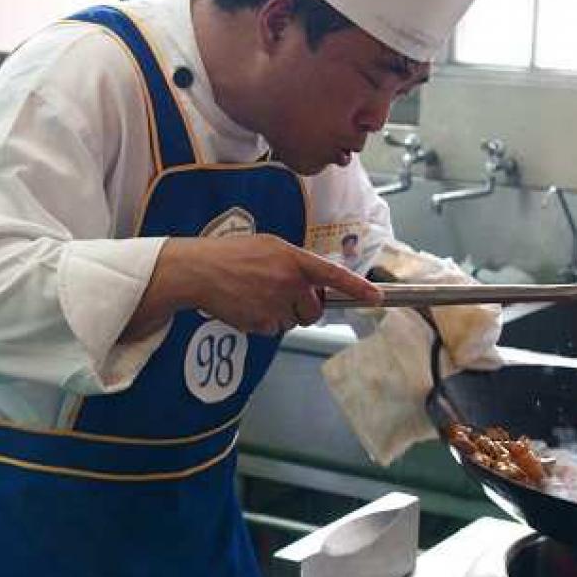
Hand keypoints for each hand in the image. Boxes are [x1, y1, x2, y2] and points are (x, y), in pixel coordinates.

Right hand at [122, 234, 382, 339]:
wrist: (198, 270)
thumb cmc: (232, 254)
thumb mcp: (269, 247)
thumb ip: (295, 263)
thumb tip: (315, 284)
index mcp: (293, 259)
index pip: (333, 275)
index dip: (358, 288)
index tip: (378, 298)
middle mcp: (288, 282)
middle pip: (314, 310)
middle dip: (304, 308)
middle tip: (282, 295)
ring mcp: (275, 304)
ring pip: (292, 321)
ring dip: (281, 314)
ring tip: (257, 295)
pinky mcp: (260, 322)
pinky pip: (273, 329)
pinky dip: (263, 322)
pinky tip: (246, 304)